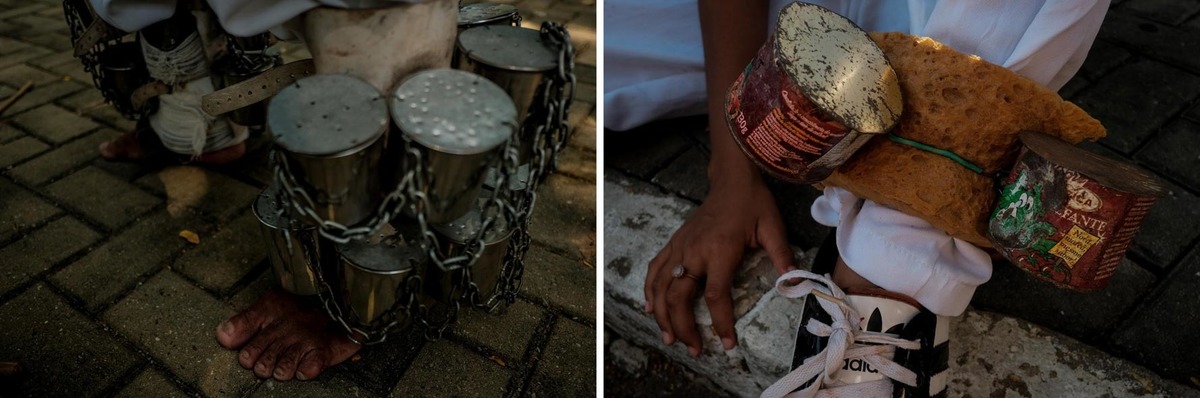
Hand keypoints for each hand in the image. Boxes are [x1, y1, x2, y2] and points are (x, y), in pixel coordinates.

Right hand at [644, 172, 794, 355]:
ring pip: (661, 288)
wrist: (731, 179)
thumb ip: (782, 255)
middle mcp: (694, 252)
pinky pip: (655, 270)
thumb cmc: (753, 204)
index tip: (727, 344)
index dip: (720, 323)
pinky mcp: (674, 243)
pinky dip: (649, 291)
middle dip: (683, 327)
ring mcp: (680, 247)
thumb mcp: (772, 227)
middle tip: (693, 349)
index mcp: (719, 251)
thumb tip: (795, 282)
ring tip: (669, 338)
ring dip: (662, 316)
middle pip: (679, 298)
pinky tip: (650, 308)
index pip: (716, 296)